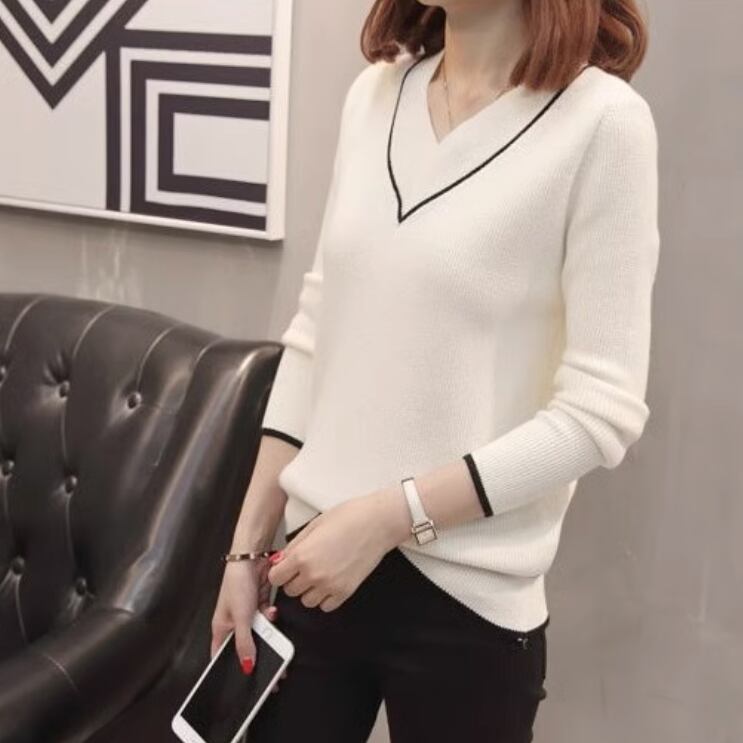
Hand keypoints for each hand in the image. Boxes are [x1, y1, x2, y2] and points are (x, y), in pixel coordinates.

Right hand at [211, 555, 288, 691]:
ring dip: (268, 631)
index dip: (232, 669)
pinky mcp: (260, 603)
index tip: (245, 682)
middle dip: (259, 652)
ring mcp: (248, 613)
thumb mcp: (240, 617)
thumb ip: (245, 642)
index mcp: (221, 628)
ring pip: (260, 632)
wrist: (251, 557)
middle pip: (247, 645)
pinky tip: (272, 611)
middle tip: (274, 666)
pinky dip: (272, 615)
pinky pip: (268, 617)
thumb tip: (247, 666)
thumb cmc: (236, 583)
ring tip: (272, 628)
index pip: (222, 655)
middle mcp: (234, 622)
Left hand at [266, 486, 409, 611]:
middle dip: (294, 579)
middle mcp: (314, 574)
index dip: (279, 571)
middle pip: (290, 591)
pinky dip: (325, 597)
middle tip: (304, 566)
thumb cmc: (349, 517)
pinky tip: (330, 581)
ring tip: (319, 573)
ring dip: (309, 590)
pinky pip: (325, 606)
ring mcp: (330, 585)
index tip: (284, 567)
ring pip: (306, 601)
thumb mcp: (314, 525)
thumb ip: (294, 546)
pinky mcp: (346, 592)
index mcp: (302, 555)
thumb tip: (281, 560)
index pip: (275, 577)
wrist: (377, 523)